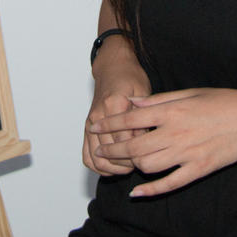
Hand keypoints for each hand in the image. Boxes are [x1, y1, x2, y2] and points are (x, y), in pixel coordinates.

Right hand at [82, 60, 150, 175]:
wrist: (112, 68)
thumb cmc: (130, 78)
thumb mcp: (143, 92)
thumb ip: (143, 117)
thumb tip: (144, 143)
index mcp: (114, 105)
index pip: (125, 141)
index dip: (139, 153)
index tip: (150, 155)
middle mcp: (98, 117)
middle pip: (110, 153)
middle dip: (127, 163)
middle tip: (142, 163)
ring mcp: (90, 124)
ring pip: (96, 159)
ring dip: (113, 168)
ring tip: (128, 166)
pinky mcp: (86, 129)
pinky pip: (87, 156)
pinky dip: (99, 166)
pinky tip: (114, 166)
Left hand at [89, 88, 236, 196]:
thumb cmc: (224, 101)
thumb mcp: (190, 92)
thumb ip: (158, 100)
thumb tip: (133, 103)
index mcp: (173, 110)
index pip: (131, 119)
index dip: (109, 123)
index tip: (95, 127)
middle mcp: (176, 132)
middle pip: (133, 146)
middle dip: (112, 149)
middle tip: (100, 150)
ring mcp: (187, 153)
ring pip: (147, 165)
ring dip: (131, 165)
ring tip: (123, 163)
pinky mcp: (199, 169)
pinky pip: (169, 184)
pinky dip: (151, 190)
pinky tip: (137, 193)